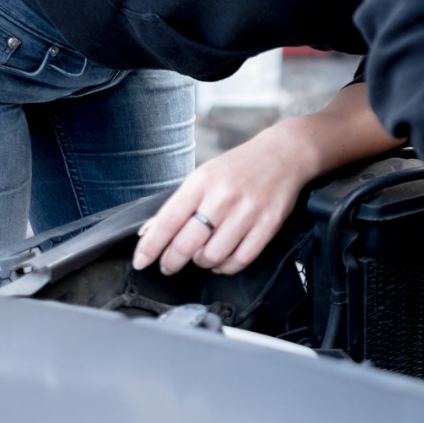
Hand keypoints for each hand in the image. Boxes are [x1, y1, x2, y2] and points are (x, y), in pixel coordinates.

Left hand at [133, 118, 316, 275]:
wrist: (283, 155)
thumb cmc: (239, 167)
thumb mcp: (203, 176)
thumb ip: (178, 205)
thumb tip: (149, 233)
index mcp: (202, 182)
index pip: (167, 222)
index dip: (150, 247)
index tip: (140, 261)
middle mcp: (223, 197)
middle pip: (187, 244)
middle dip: (172, 262)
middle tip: (169, 266)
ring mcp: (247, 212)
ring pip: (213, 256)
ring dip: (202, 263)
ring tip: (201, 256)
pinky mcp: (268, 225)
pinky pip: (241, 260)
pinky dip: (226, 267)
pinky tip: (222, 260)